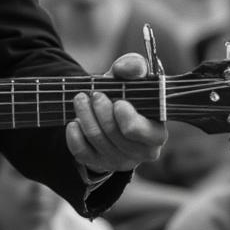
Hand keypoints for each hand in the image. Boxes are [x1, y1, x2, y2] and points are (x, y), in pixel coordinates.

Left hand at [66, 53, 166, 174]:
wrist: (108, 110)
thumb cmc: (125, 93)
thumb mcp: (131, 77)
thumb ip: (133, 66)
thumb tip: (127, 68)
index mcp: (156, 132)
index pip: (142, 133)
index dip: (127, 117)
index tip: (117, 101)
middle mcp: (141, 152)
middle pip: (114, 135)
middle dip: (100, 111)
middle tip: (94, 94)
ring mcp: (120, 161)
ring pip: (97, 140)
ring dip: (85, 115)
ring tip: (80, 99)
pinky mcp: (99, 164)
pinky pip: (81, 152)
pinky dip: (74, 134)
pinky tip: (74, 122)